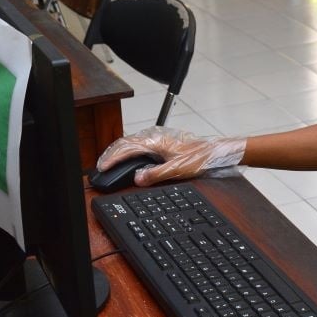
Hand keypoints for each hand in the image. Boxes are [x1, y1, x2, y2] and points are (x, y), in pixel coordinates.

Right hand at [96, 127, 246, 186]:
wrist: (215, 152)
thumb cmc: (199, 159)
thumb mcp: (177, 170)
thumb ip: (155, 174)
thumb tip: (136, 178)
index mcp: (156, 142)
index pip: (127, 148)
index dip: (113, 158)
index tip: (102, 167)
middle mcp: (155, 137)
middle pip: (127, 142)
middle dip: (112, 153)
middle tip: (101, 165)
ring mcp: (159, 139)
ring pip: (133, 142)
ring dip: (120, 151)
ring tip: (111, 162)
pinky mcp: (163, 143)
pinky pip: (141, 145)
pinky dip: (130, 151)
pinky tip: (130, 158)